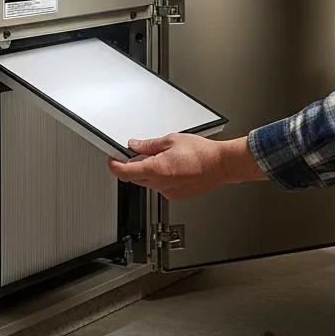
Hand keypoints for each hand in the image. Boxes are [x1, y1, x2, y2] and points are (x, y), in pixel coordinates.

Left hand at [107, 134, 266, 199]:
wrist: (221, 165)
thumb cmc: (203, 153)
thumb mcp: (172, 140)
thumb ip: (149, 144)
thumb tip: (135, 145)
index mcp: (156, 169)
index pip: (125, 171)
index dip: (114, 166)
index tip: (112, 160)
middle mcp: (160, 184)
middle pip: (135, 177)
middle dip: (132, 166)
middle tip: (136, 153)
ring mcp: (168, 191)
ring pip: (148, 183)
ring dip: (147, 172)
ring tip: (162, 157)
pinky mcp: (176, 195)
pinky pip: (160, 187)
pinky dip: (160, 178)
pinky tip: (172, 167)